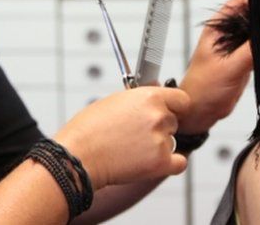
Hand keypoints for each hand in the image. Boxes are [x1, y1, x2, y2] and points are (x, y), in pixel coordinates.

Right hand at [54, 87, 189, 189]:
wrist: (78, 156)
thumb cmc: (88, 129)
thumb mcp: (115, 100)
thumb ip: (140, 99)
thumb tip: (155, 96)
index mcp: (149, 96)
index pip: (181, 99)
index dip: (175, 106)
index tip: (170, 112)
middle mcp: (159, 116)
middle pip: (174, 122)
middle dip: (159, 127)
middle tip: (137, 135)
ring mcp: (161, 139)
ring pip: (171, 142)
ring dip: (158, 146)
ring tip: (132, 149)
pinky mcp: (160, 162)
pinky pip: (179, 163)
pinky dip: (169, 164)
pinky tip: (152, 163)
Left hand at [178, 0, 252, 134]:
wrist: (200, 112)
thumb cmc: (203, 89)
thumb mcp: (230, 68)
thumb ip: (250, 50)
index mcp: (217, 27)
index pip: (240, 2)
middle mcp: (227, 33)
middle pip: (252, 14)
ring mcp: (236, 45)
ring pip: (258, 30)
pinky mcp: (245, 58)